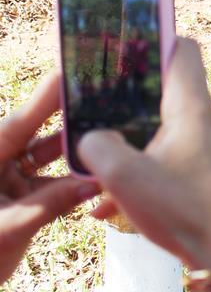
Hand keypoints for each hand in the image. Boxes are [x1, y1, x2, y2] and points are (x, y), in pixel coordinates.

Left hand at [0, 73, 99, 282]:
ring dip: (77, 161)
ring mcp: (7, 184)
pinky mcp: (19, 204)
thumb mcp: (7, 230)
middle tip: (106, 106)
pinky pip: (51, 188)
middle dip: (72, 126)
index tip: (72, 72)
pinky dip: (73, 188)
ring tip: (108, 149)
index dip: (47, 97)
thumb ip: (51, 204)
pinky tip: (99, 183)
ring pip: (49, 163)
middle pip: (39, 137)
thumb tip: (95, 184)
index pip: (19, 122)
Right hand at [78, 38, 210, 276]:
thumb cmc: (183, 210)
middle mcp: (208, 119)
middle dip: (133, 100)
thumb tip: (96, 138)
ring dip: (135, 145)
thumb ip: (98, 147)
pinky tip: (118, 202)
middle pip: (170, 90)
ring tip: (104, 170)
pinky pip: (175, 157)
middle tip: (103, 110)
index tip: (128, 48)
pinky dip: (149, 170)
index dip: (157, 40)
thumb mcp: (123, 177)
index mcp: (192, 108)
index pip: (184, 49)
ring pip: (167, 129)